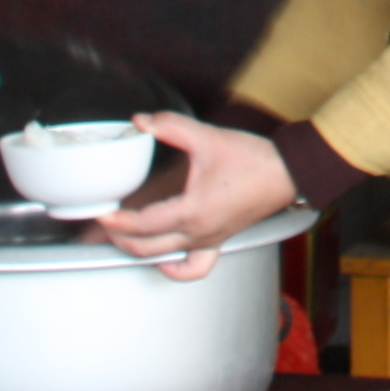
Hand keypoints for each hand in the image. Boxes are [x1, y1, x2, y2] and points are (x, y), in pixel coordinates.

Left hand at [94, 113, 296, 281]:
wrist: (287, 172)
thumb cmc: (253, 160)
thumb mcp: (207, 137)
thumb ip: (171, 126)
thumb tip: (141, 122)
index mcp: (192, 211)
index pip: (142, 224)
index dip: (116, 221)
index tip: (102, 213)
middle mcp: (198, 233)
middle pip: (146, 248)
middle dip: (119, 238)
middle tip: (105, 224)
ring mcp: (209, 241)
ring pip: (164, 259)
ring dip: (139, 252)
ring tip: (123, 238)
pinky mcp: (218, 241)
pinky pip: (194, 268)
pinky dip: (174, 268)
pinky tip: (164, 259)